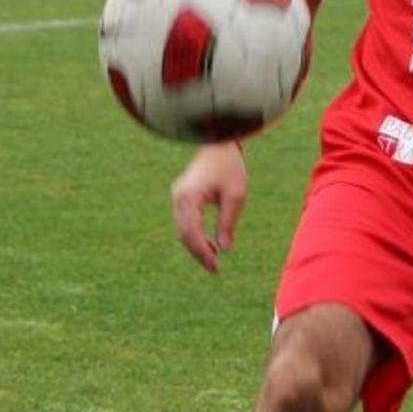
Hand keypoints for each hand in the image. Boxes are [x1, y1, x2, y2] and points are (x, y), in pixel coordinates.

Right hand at [170, 143, 247, 274]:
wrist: (219, 142)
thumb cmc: (230, 167)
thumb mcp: (235, 196)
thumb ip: (227, 223)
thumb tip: (224, 249)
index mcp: (189, 197)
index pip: (191, 233)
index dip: (202, 253)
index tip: (215, 267)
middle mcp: (178, 198)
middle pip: (183, 234)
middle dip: (198, 253)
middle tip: (215, 269)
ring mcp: (177, 196)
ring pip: (182, 230)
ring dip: (195, 246)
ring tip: (213, 259)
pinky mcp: (182, 196)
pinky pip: (184, 222)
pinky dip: (194, 235)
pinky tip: (209, 245)